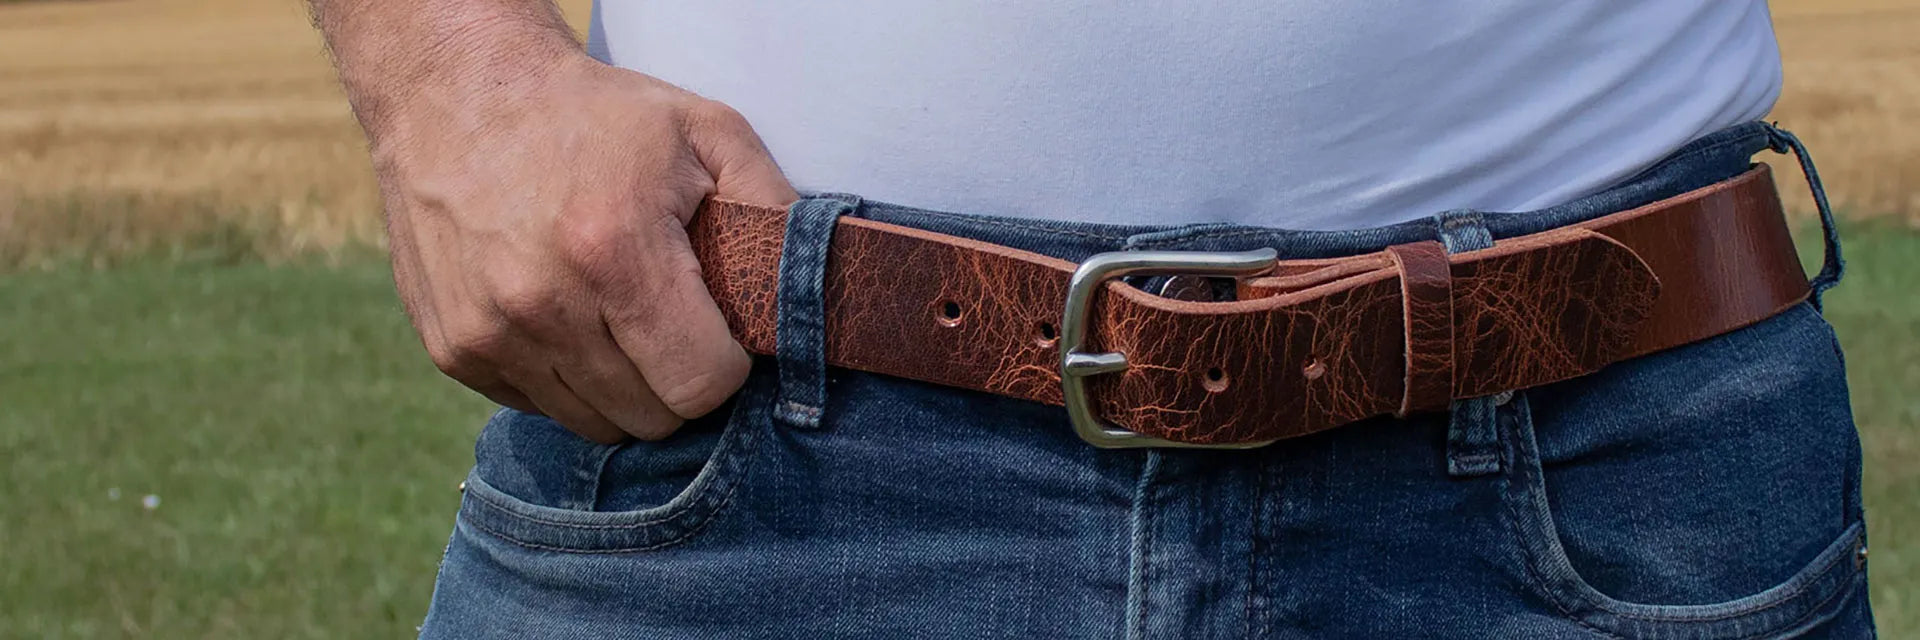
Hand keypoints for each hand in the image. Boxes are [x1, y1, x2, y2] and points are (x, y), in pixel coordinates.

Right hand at [369, 52, 795, 442]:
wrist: (453, 92)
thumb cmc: (590, 113)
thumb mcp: (702, 129)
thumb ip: (771, 206)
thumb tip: (813, 283)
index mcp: (613, 251)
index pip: (699, 384)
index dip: (726, 365)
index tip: (720, 329)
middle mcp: (542, 304)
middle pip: (650, 417)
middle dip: (677, 379)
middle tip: (673, 320)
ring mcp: (489, 334)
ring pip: (595, 423)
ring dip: (622, 385)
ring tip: (619, 315)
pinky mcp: (453, 349)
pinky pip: (537, 406)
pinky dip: (564, 377)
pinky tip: (566, 314)